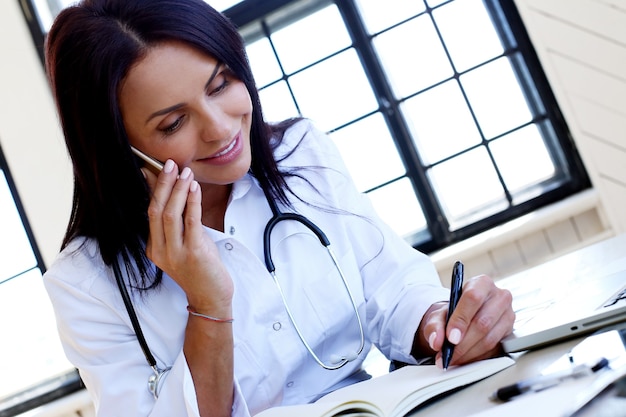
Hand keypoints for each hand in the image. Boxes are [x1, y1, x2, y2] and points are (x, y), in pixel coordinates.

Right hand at [142, 160, 233, 311]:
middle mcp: (160, 251)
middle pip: (156, 210)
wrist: (211, 298)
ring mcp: (175, 253)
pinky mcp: (194, 253)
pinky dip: (192, 202)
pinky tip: (194, 188)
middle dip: (163, 184)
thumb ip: (179, 224)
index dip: (153, 189)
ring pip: (170, 214)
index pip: (150, 212)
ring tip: (185, 172)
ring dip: (178, 190)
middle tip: (170, 164)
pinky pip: (190, 222)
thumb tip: (176, 195)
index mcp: (154, 248)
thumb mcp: (184, 245)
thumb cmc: (200, 270)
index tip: (155, 169)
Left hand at [417, 275, 513, 366]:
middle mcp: (499, 297)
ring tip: (452, 359)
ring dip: (468, 353)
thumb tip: (437, 341)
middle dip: (463, 343)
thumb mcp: (439, 313)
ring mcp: (508, 316)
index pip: (473, 298)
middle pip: (483, 322)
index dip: (461, 319)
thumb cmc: (454, 311)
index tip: (450, 337)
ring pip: (489, 339)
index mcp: (482, 284)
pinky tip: (463, 359)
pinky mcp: (510, 333)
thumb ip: (435, 325)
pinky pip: (494, 350)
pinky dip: (476, 358)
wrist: (466, 317)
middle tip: (448, 354)